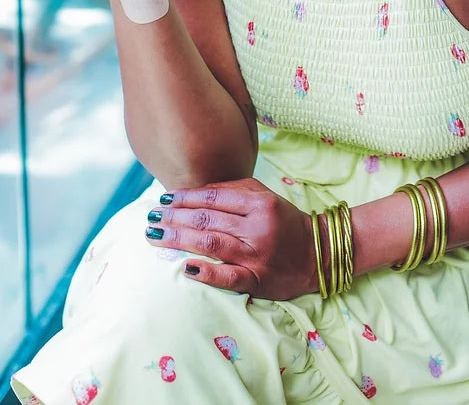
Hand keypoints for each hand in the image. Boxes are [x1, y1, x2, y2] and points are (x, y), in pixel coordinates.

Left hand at [146, 177, 318, 299]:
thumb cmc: (286, 222)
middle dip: (174, 217)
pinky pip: (229, 277)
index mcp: (259, 203)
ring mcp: (257, 255)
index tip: (163, 198)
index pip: (213, 197)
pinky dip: (207, 272)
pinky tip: (186, 268)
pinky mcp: (258, 280)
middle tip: (150, 217)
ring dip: (179, 239)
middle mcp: (257, 227)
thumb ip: (234, 190)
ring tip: (155, 235)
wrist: (318, 254)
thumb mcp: (265, 196)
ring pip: (211, 243)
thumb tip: (196, 191)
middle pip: (207, 219)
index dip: (185, 197)